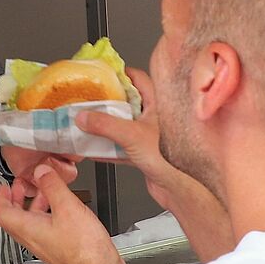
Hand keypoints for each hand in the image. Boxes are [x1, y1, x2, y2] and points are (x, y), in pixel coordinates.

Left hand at [0, 163, 127, 263]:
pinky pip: (47, 229)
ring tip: (43, 192)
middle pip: (16, 218)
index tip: (3, 186)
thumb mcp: (67, 207)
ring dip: (35, 205)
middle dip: (18, 198)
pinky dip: (50, 214)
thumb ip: (52, 186)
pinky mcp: (60, 249)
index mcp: (28, 228)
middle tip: (22, 186)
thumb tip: (41, 171)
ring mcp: (47, 245)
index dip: (1, 197)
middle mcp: (34, 239)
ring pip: (33, 223)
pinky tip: (64, 209)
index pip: (2, 212)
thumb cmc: (83, 250)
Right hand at [77, 68, 234, 260]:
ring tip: (87, 122)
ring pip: (123, 123)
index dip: (119, 74)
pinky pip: (121, 144)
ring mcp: (150, 134)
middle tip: (90, 99)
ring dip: (105, 125)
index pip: (137, 78)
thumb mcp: (132, 135)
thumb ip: (104, 124)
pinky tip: (94, 149)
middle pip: (126, 101)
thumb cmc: (172, 161)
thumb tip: (83, 117)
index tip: (101, 73)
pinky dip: (107, 145)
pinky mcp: (145, 153)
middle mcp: (155, 116)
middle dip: (107, 101)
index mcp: (160, 102)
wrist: (180, 190)